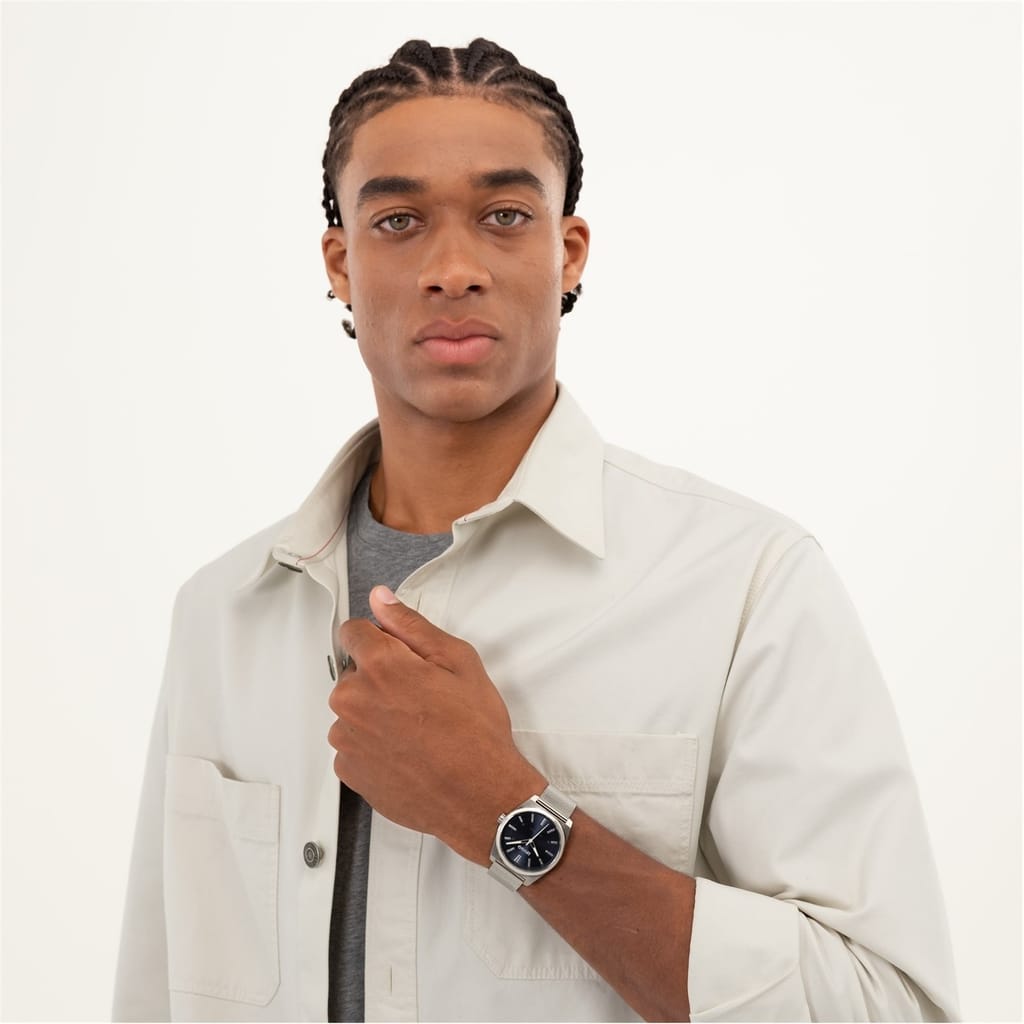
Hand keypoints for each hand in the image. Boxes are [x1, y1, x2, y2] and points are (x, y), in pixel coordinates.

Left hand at [327, 585, 545, 863]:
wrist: (479, 796)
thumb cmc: (474, 731)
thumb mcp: (457, 661)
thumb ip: (411, 625)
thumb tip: (381, 599)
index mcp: (379, 666)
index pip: (352, 632)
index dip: (378, 639)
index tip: (397, 655)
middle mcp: (353, 700)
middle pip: (354, 673)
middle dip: (380, 679)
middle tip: (420, 697)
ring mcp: (347, 738)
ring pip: (353, 711)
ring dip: (375, 714)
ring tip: (416, 730)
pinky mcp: (348, 770)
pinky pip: (353, 745)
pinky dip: (373, 746)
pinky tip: (406, 752)